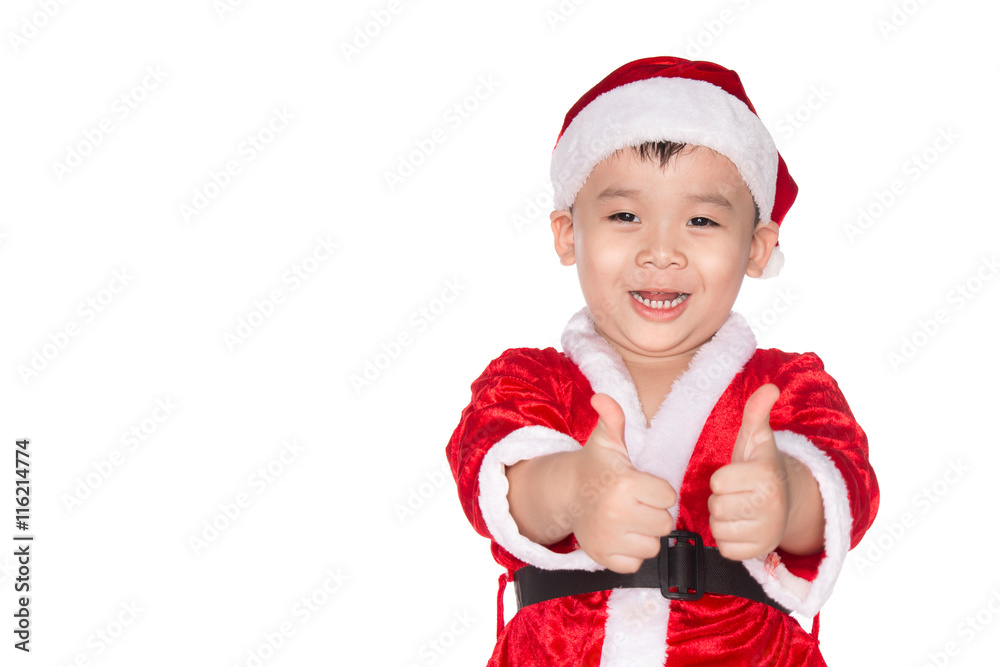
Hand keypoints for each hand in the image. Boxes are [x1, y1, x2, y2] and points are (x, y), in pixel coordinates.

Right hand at [570, 393, 676, 573]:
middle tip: (636, 503)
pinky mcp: (604, 558)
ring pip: (653, 546)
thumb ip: (613, 417)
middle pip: (664, 524)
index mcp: (624, 484)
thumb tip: (601, 397)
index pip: (668, 497)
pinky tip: (621, 535)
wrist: (567, 493)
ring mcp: (609, 538)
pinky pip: (636, 563)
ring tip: (629, 519)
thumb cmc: (596, 466)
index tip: (642, 485)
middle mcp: (616, 513)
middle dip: (654, 513)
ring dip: (645, 535)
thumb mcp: (606, 440)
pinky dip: (631, 553)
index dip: (658, 491)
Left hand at [708, 384, 788, 560]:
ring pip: (718, 527)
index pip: (718, 482)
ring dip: (723, 518)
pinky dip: (728, 539)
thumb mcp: (757, 439)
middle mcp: (770, 506)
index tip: (737, 475)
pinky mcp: (760, 552)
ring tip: (740, 508)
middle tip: (738, 493)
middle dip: (721, 499)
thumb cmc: (762, 467)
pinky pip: (725, 548)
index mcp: (766, 476)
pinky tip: (742, 526)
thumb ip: (756, 412)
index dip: (722, 478)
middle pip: (716, 505)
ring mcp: (767, 532)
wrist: (788, 502)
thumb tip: (770, 387)